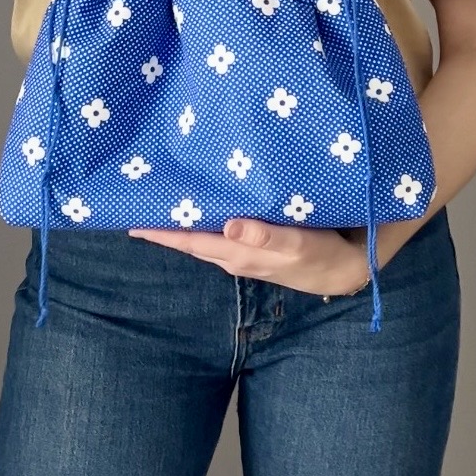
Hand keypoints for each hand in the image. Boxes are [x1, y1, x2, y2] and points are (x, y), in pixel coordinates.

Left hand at [128, 219, 369, 297]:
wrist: (344, 270)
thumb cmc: (322, 253)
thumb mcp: (297, 242)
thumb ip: (264, 235)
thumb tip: (228, 224)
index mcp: (237, 252)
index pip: (189, 240)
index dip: (160, 232)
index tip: (130, 220)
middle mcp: (233, 256)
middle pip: (189, 240)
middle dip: (163, 227)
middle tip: (135, 205)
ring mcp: (243, 255)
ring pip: (202, 238)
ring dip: (182, 225)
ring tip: (160, 204)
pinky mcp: (255, 250)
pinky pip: (219, 236)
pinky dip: (204, 223)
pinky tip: (202, 210)